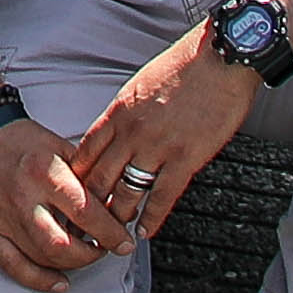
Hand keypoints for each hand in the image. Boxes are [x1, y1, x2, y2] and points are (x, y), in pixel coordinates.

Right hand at [0, 112, 130, 292]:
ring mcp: (2, 218)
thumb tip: (115, 203)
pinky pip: (14, 266)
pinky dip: (39, 280)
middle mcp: (23, 198)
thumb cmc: (18, 140)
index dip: (111, 233)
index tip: (124, 242)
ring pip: (43, 258)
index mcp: (45, 173)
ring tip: (83, 256)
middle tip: (104, 249)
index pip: (87, 213)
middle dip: (92, 254)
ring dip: (71, 265)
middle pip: (65, 246)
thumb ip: (86, 175)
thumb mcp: (59, 146)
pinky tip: (58, 282)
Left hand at [61, 24, 257, 238]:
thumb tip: (117, 133)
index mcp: (119, 112)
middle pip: (100, 178)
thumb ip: (126, 112)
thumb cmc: (186, 66)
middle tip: (84, 224)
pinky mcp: (185, 159)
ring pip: (127, 192)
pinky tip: (145, 231)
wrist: (221, 59)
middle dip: (89, 205)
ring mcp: (157, 148)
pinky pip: (162, 197)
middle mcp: (132, 132)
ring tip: (112, 234)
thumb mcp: (141, 84)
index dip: (76, 178)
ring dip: (117, 216)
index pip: (86, 152)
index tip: (70, 194)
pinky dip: (152, 218)